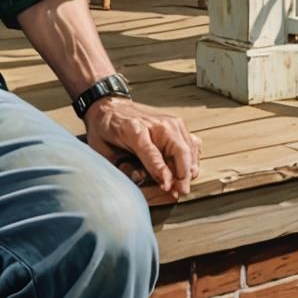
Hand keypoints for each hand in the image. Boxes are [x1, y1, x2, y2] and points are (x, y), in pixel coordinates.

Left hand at [82, 96, 201, 198]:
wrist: (110, 105)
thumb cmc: (106, 128)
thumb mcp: (104, 149)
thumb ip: (124, 167)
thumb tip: (145, 180)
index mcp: (134, 129)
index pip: (153, 155)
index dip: (162, 174)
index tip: (167, 188)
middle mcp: (156, 123)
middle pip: (181, 153)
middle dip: (182, 177)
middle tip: (177, 192)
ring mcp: (170, 121)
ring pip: (190, 151)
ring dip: (188, 170)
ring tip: (178, 183)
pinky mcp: (177, 123)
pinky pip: (192, 145)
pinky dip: (191, 160)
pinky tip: (181, 168)